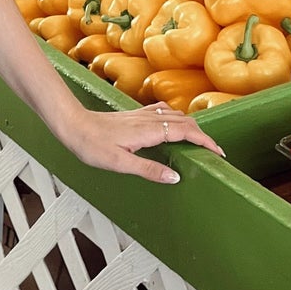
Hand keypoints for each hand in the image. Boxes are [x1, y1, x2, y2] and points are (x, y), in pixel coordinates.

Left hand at [57, 102, 225, 184]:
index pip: (186, 133)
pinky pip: (162, 112)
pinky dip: (176, 118)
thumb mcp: (119, 163)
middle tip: (214, 150)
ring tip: (199, 140)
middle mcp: (148, 119)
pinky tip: (172, 124)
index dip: (205, 141)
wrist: (72, 124)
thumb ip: (149, 169)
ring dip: (191, 126)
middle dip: (203, 135)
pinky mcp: (134, 115)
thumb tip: (174, 177)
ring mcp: (141, 115)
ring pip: (175, 116)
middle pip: (185, 122)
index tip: (218, 152)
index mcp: (149, 131)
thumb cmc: (91, 144)